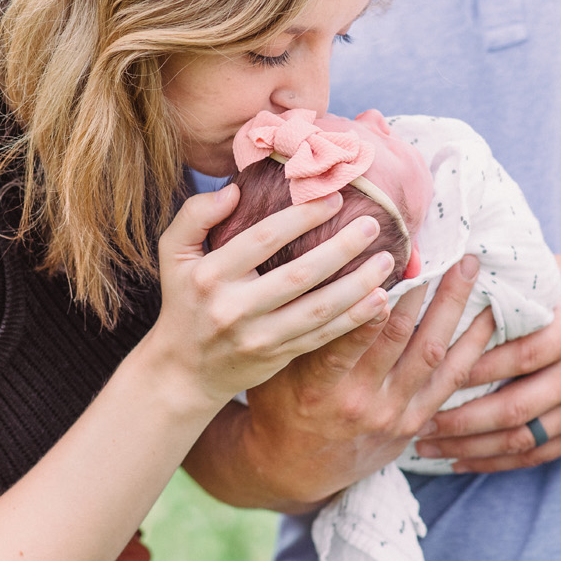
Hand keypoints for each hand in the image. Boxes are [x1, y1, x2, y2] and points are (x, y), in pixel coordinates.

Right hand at [148, 184, 396, 409]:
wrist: (184, 370)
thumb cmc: (185, 300)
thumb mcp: (173, 254)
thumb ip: (195, 216)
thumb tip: (234, 190)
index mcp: (210, 275)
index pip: (263, 239)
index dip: (302, 216)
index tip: (334, 198)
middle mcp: (234, 308)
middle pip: (299, 274)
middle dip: (341, 248)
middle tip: (372, 224)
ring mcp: (259, 336)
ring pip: (318, 308)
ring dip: (359, 284)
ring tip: (387, 259)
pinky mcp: (278, 357)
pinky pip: (324, 335)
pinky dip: (355, 318)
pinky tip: (380, 299)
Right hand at [238, 257, 495, 505]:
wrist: (292, 467)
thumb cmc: (278, 401)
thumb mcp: (276, 364)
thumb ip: (304, 323)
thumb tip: (326, 259)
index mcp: (317, 387)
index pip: (345, 339)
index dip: (368, 298)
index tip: (387, 257)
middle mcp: (359, 403)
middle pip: (399, 335)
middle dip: (422, 286)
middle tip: (440, 245)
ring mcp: (392, 416)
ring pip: (431, 351)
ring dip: (452, 305)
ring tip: (469, 266)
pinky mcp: (414, 423)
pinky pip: (451, 379)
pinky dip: (471, 344)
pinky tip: (487, 313)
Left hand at [414, 253, 560, 471]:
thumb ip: (524, 277)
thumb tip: (465, 266)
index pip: (509, 357)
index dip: (464, 369)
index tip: (424, 373)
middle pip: (509, 406)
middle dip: (457, 419)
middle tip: (413, 420)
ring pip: (520, 438)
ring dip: (469, 447)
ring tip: (427, 446)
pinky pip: (539, 453)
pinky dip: (499, 462)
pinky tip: (465, 461)